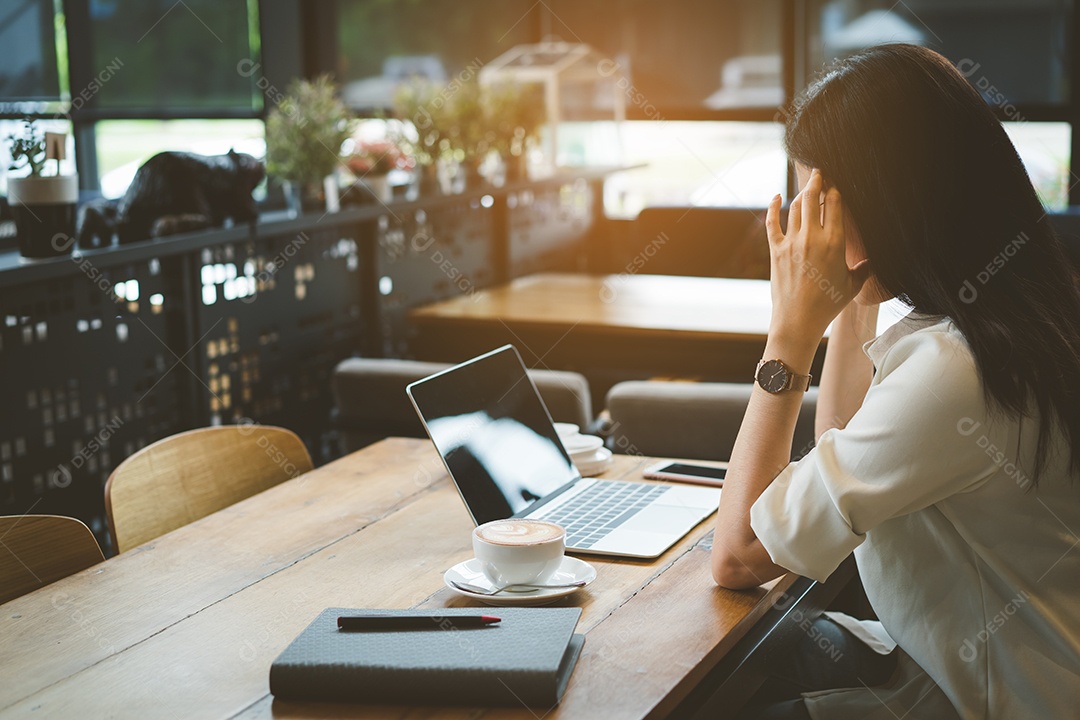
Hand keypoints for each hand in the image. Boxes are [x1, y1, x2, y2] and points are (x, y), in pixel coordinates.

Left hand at [765, 169, 870, 341]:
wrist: (798, 320)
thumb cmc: (828, 305)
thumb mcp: (852, 286)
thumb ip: (865, 269)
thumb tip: (874, 260)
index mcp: (835, 243)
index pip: (835, 205)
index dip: (835, 190)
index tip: (836, 183)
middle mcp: (813, 238)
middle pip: (814, 198)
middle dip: (818, 182)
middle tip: (820, 173)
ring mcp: (792, 243)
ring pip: (795, 207)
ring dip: (801, 194)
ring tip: (807, 187)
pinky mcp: (776, 250)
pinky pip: (772, 222)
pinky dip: (773, 207)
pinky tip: (776, 197)